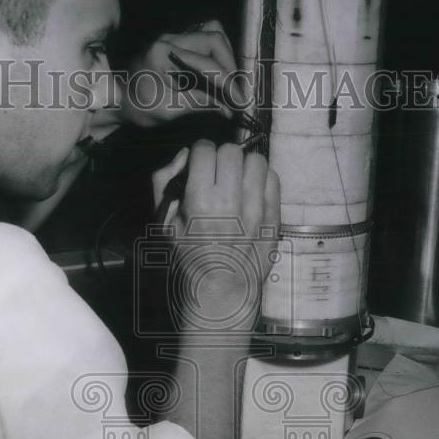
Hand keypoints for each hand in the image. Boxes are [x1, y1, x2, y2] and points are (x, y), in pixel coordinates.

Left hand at [119, 20, 245, 127]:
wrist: (117, 101)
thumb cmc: (137, 107)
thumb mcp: (168, 110)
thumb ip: (200, 104)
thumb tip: (229, 109)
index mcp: (165, 52)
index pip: (207, 62)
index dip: (228, 83)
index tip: (240, 101)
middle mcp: (171, 37)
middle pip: (214, 37)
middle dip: (230, 65)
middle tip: (236, 91)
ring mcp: (174, 38)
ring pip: (212, 34)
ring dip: (226, 57)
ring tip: (230, 82)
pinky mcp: (177, 44)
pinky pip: (204, 41)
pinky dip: (217, 57)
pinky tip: (219, 76)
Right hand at [151, 140, 279, 332]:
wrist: (222, 288)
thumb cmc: (189, 255)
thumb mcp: (164, 221)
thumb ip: (164, 181)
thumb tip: (184, 154)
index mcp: (200, 201)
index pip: (204, 150)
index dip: (200, 152)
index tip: (200, 163)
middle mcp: (231, 201)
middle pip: (231, 151)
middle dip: (222, 157)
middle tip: (218, 172)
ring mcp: (257, 208)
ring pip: (256, 160)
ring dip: (244, 166)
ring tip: (237, 180)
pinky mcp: (274, 216)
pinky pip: (272, 178)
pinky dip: (262, 179)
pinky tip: (252, 191)